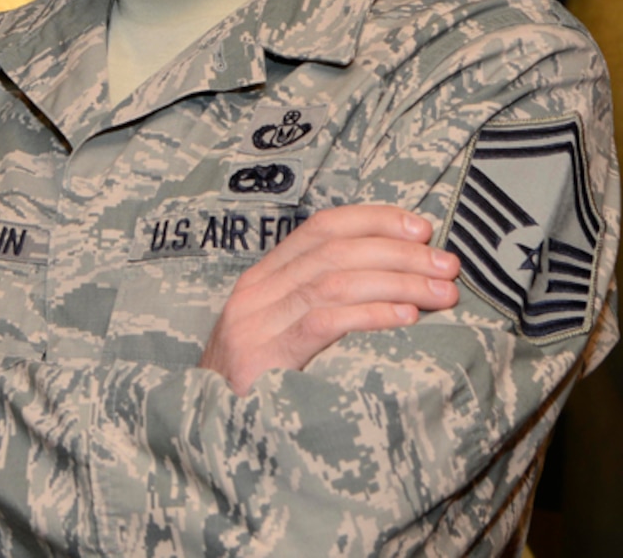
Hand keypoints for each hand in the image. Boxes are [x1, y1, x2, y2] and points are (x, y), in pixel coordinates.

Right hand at [199, 204, 460, 394]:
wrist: (210, 438)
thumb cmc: (258, 388)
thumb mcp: (280, 335)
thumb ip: (320, 306)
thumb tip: (393, 281)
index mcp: (261, 280)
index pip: (319, 229)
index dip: (373, 220)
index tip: (421, 227)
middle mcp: (255, 293)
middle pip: (334, 252)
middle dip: (399, 253)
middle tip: (448, 265)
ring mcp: (255, 325)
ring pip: (333, 282)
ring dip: (397, 282)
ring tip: (442, 293)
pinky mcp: (264, 358)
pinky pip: (324, 323)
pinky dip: (371, 315)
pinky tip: (406, 317)